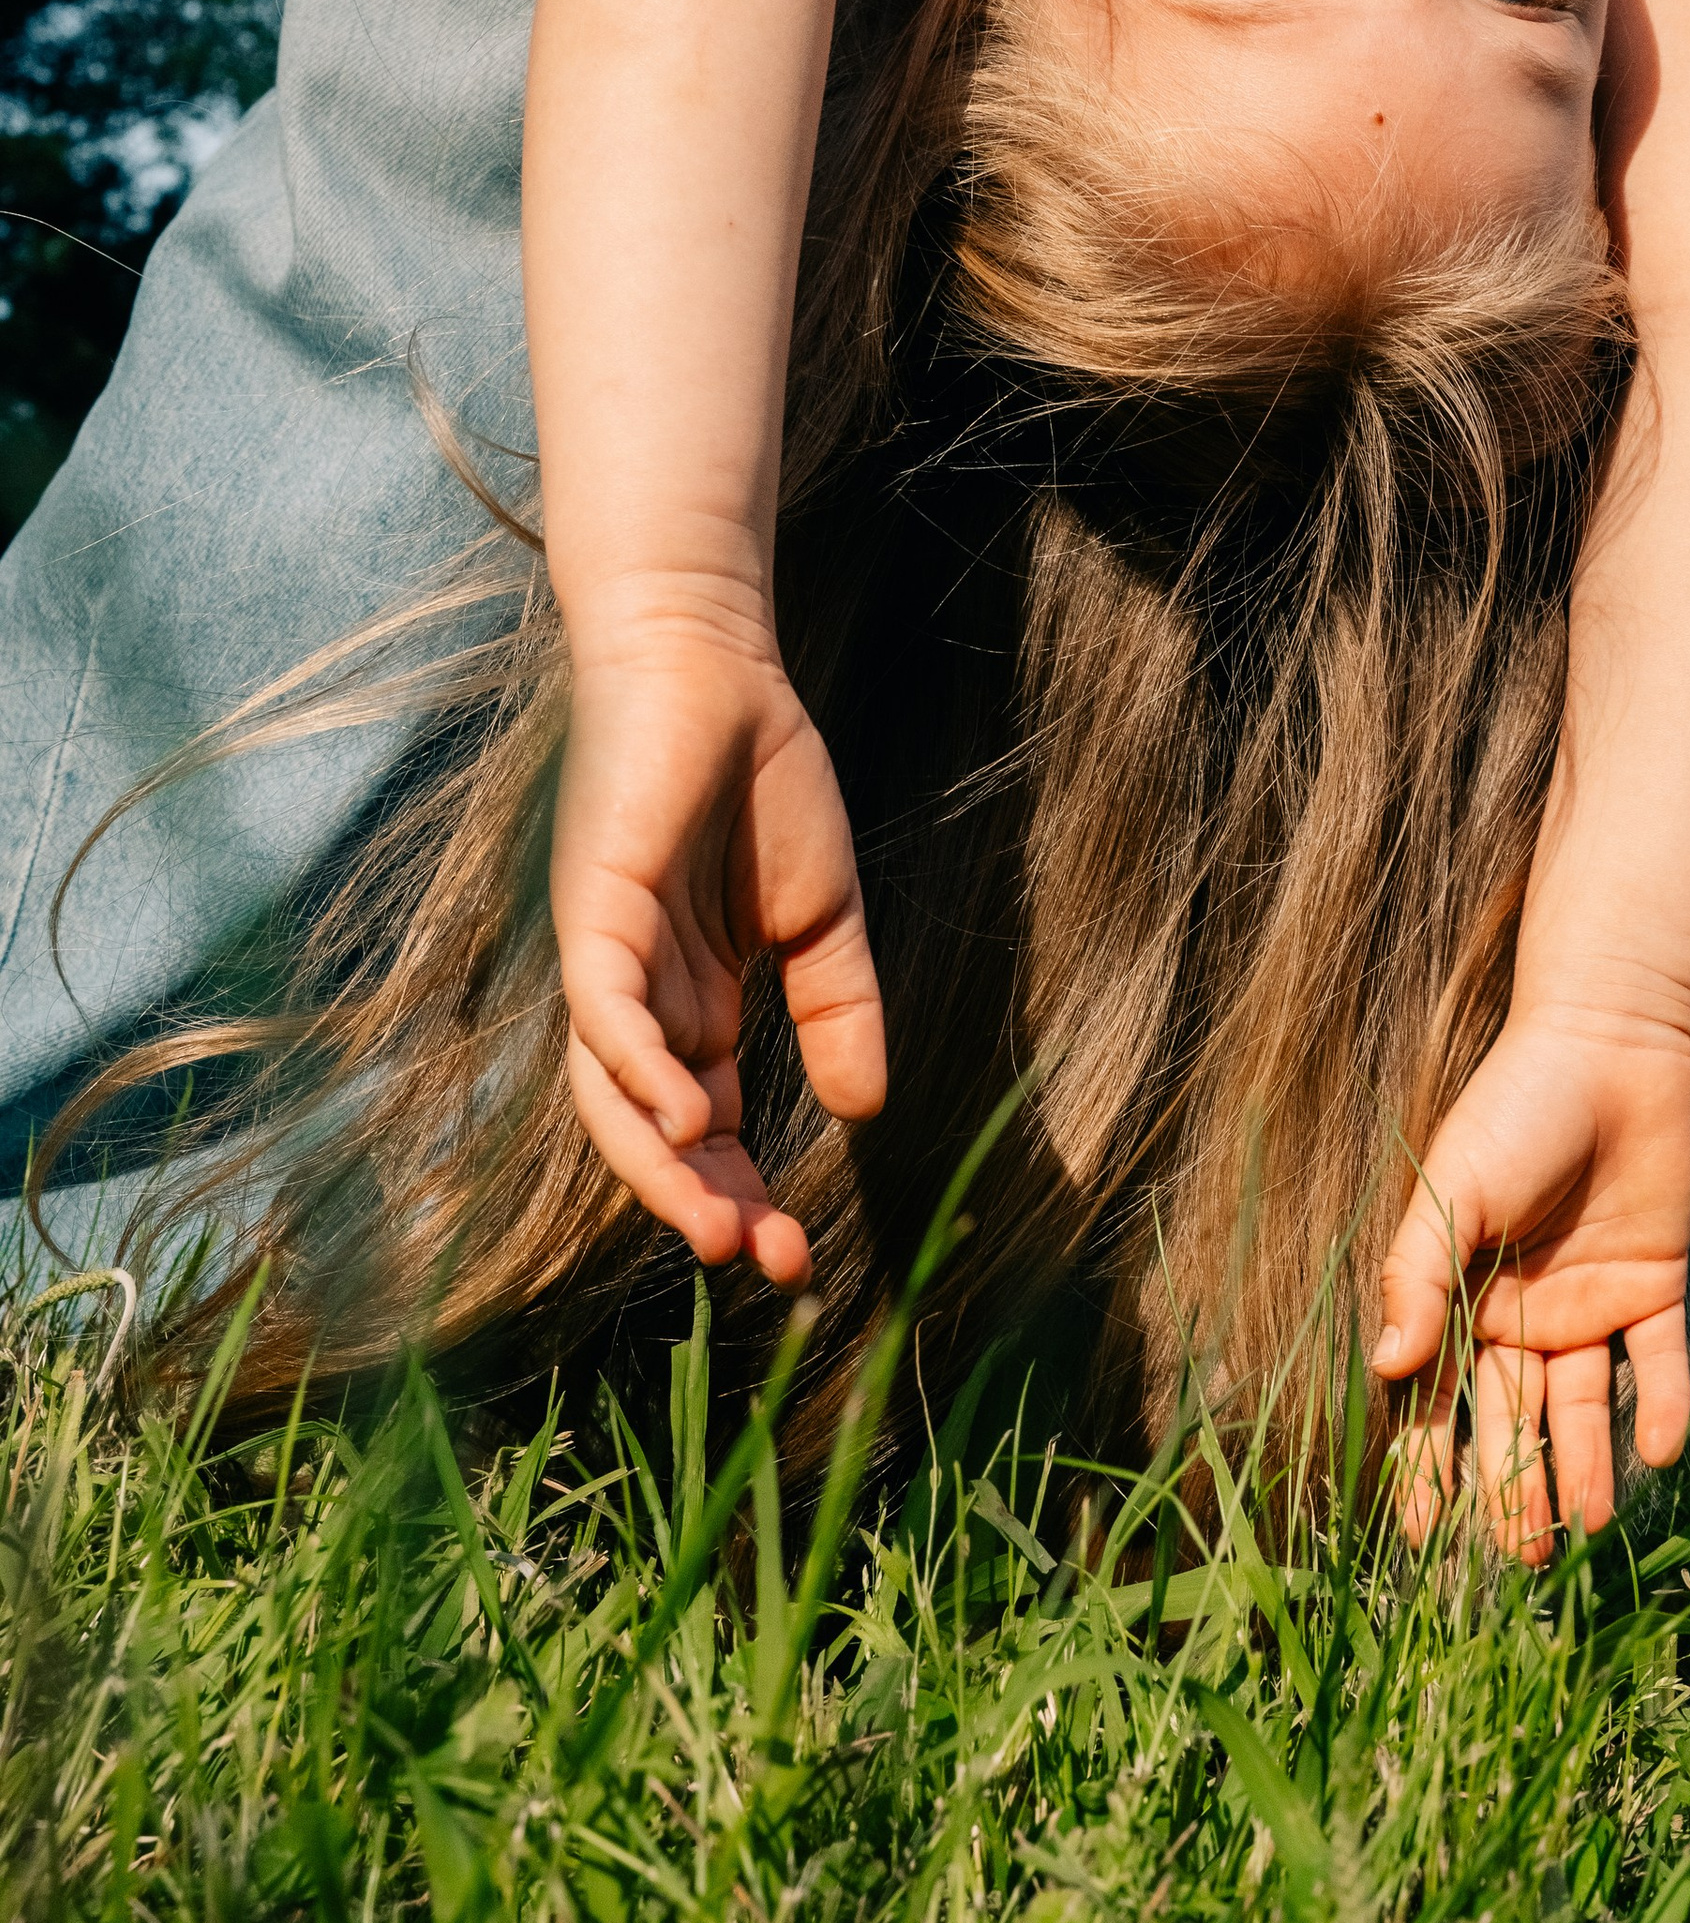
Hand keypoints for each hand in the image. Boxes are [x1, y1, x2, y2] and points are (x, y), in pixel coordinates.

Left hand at [549, 614, 886, 1287]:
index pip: (703, 1123)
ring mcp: (607, 952)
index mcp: (686, 1000)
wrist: (717, 662)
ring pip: (614, 1088)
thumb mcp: (822, 917)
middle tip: (765, 1261)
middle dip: (703, 1202)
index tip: (799, 1256)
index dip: (742, 1191)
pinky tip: (685, 1114)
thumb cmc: (763, 776)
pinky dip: (637, 1066)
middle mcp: (634, 992)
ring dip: (661, 1163)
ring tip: (717, 1225)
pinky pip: (602, 1007)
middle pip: (652, 1128)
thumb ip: (838, 1008)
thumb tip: (863, 1111)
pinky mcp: (593, 904)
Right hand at [1371, 1006, 1689, 1563]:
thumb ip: (1420, 1276)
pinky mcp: (1654, 1288)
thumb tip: (1390, 1367)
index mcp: (1462, 1297)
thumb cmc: (1512, 1109)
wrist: (1608, 1045)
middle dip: (1513, 1489)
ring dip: (1585, 1467)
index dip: (1430, 1467)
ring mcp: (1589, 1305)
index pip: (1440, 1400)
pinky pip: (1659, 1361)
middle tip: (1521, 1561)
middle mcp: (1523, 1316)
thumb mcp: (1452, 1191)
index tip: (1421, 1537)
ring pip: (1586, 1407)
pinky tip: (1657, 1454)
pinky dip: (1662, 1406)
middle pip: (1514, 1419)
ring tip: (1588, 1531)